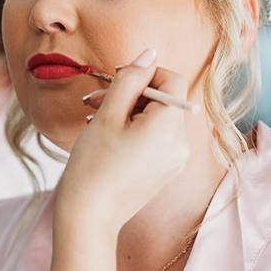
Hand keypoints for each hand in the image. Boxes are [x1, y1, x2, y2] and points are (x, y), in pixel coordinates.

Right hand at [55, 48, 192, 235]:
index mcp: (169, 126)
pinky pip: (155, 138)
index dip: (146, 72)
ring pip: (157, 118)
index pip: (173, 80)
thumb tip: (149, 53)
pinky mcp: (165, 170)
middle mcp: (181, 143)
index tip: (117, 79)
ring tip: (95, 117)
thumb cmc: (93, 165)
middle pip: (165, 99)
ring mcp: (175, 159)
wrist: (89, 216)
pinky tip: (107, 136)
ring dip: (129, 111)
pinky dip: (134, 130)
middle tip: (96, 99)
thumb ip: (130, 80)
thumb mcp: (108, 114)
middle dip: (132, 93)